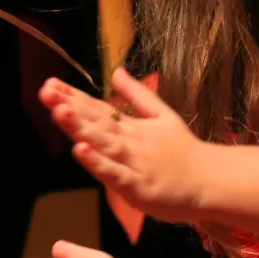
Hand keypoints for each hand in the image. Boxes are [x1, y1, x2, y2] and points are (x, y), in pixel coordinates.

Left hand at [39, 68, 211, 224]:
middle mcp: (129, 141)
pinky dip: (98, 163)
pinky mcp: (138, 186)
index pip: (97, 108)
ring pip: (102, 143)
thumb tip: (116, 71)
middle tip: (46, 91)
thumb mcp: (161, 116)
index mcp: (131, 126)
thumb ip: (137, 95)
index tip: (50, 84)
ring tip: (59, 112)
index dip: (72, 97)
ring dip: (80, 128)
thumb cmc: (185, 152)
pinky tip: (81, 151)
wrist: (212, 182)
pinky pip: (114, 174)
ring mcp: (133, 162)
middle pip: (95, 122)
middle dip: (69, 107)